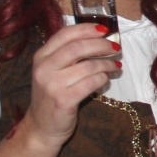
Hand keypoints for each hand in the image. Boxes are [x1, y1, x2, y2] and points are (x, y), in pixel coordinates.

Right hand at [19, 22, 123, 147]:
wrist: (41, 127)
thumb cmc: (52, 95)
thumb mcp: (52, 71)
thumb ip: (68, 55)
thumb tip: (99, 38)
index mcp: (41, 57)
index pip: (65, 34)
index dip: (87, 29)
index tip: (104, 29)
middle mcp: (44, 69)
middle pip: (78, 48)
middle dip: (101, 45)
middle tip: (115, 47)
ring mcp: (53, 85)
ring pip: (88, 66)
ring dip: (106, 64)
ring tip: (115, 65)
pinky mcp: (64, 100)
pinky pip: (91, 83)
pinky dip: (103, 79)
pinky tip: (106, 79)